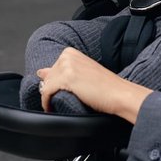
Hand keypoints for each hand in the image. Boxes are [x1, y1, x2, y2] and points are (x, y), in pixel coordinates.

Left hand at [37, 48, 151, 122]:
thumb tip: (41, 72)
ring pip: (46, 84)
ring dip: (49, 98)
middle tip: (60, 101)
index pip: (51, 69)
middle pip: (47, 77)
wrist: (119, 93)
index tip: (58, 92)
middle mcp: (67, 55)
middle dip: (51, 91)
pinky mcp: (66, 77)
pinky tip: (52, 108)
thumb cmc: (104, 86)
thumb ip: (61, 71)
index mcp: (71, 52)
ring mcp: (67, 65)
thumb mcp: (81, 74)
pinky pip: (46, 92)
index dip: (53, 83)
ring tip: (56, 106)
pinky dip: (47, 102)